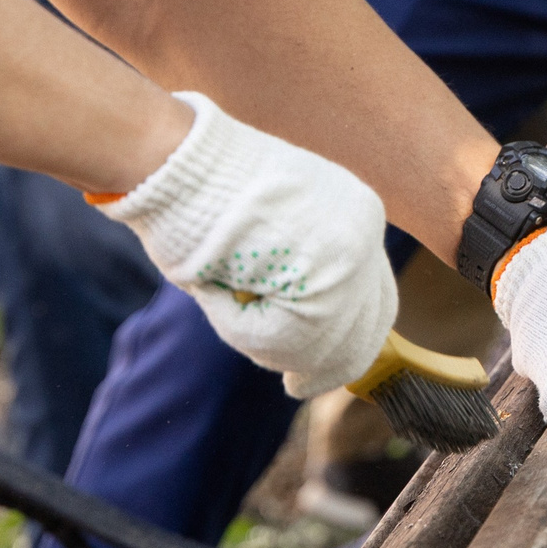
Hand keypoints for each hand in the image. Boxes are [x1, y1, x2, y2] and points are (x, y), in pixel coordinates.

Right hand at [98, 94, 398, 396]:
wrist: (174, 160)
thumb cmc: (196, 188)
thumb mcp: (263, 226)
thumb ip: (292, 269)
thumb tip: (297, 326)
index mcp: (355, 208)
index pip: (371, 291)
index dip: (348, 336)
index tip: (320, 364)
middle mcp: (366, 232)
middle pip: (364, 328)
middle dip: (328, 365)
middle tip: (297, 387)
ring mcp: (350, 263)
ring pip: (315, 346)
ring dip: (261, 337)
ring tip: (219, 293)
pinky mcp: (325, 291)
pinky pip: (281, 345)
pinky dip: (239, 329)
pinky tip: (215, 289)